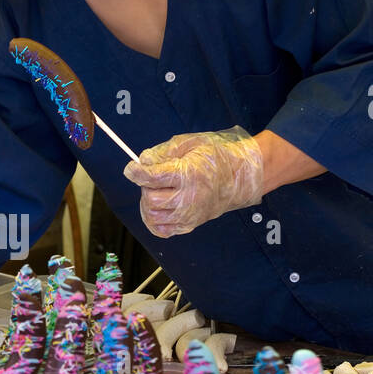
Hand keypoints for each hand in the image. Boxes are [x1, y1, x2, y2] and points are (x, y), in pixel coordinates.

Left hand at [122, 126, 264, 237]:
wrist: (240, 177)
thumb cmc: (216, 157)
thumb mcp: (192, 143)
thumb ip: (164, 151)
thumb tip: (143, 161)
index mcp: (190, 174)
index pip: (152, 177)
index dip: (136, 172)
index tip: (131, 168)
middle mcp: (189, 198)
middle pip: (150, 198)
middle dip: (145, 187)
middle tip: (154, 178)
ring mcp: (189, 215)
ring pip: (152, 216)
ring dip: (148, 203)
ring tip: (158, 192)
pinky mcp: (189, 225)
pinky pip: (162, 230)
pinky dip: (154, 220)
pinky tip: (159, 207)